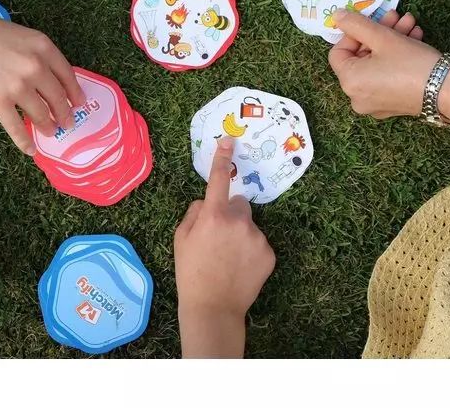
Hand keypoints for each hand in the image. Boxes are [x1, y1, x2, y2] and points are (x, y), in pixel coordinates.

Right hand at [174, 137, 274, 357]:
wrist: (213, 308)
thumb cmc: (190, 272)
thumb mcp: (180, 238)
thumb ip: (194, 212)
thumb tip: (207, 201)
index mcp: (213, 215)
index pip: (219, 179)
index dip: (222, 158)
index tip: (229, 141)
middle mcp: (239, 221)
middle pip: (238, 204)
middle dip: (230, 214)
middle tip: (219, 237)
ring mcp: (257, 237)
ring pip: (249, 224)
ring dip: (241, 233)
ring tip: (229, 257)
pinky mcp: (269, 253)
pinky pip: (259, 241)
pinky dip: (251, 250)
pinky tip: (241, 267)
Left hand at [328, 9, 449, 130]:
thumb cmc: (412, 63)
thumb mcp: (382, 37)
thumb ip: (356, 25)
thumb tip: (337, 16)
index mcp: (349, 82)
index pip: (338, 52)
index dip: (353, 33)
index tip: (373, 21)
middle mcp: (356, 97)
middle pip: (360, 57)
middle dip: (379, 33)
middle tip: (396, 16)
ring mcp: (373, 104)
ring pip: (375, 64)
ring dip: (391, 41)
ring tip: (410, 24)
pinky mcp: (390, 105)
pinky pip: (385, 77)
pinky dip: (395, 59)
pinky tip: (415, 39)